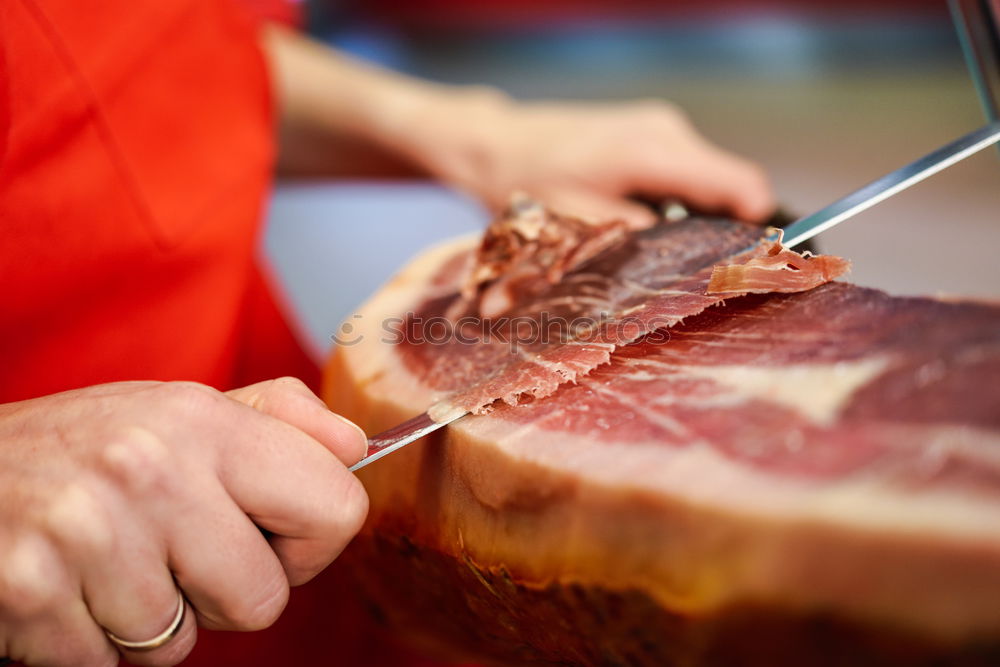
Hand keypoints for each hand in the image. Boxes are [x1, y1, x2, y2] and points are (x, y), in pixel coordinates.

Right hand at [0, 378, 367, 666]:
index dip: (309, 542)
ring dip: (149, 619)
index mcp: (206, 420)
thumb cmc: (86, 447)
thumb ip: (279, 420)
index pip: (337, 508)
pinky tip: (69, 587)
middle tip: (174, 553)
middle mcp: (152, 470)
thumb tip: (358, 447)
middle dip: (226, 594)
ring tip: (108, 562)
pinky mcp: (32, 594)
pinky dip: (92, 643)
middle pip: (264, 599)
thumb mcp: (182, 409)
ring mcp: (88, 533)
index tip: (270, 535)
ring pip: (182, 643)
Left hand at [397, 92, 775, 228]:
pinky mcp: (648, 130)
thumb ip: (639, 239)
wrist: (495, 144)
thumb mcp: (580, 224)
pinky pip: (682, 169)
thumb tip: (685, 260)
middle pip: (726, 184)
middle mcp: (666, 131)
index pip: (740, 184)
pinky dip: (673, 197)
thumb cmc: (528, 183)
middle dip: (719, 227)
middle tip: (694, 268)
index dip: (757, 226)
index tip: (752, 262)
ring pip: (703, 179)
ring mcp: (659, 126)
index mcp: (654, 152)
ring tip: (655, 244)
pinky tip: (639, 219)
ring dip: (690, 213)